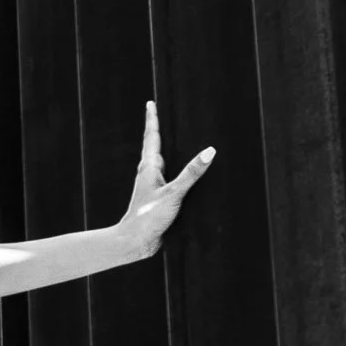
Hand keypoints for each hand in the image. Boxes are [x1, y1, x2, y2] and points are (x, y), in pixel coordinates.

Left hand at [119, 101, 214, 258]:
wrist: (135, 242)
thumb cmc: (148, 216)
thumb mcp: (174, 193)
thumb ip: (192, 173)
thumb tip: (210, 151)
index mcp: (149, 167)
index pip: (152, 137)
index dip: (153, 119)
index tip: (150, 103)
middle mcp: (149, 174)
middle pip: (155, 147)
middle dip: (160, 131)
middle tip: (164, 114)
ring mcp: (153, 186)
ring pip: (162, 162)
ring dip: (168, 150)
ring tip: (177, 139)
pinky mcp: (158, 198)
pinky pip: (168, 178)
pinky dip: (175, 171)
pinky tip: (184, 174)